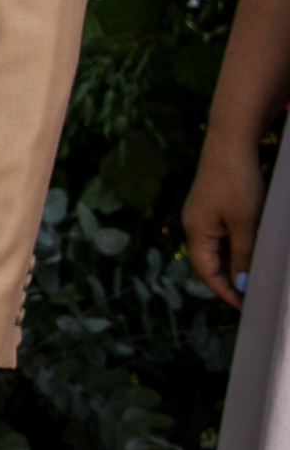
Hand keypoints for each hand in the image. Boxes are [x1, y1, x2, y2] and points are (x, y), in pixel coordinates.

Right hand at [182, 137, 264, 309]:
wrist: (231, 143)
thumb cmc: (237, 182)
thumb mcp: (245, 224)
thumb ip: (242, 256)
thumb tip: (239, 285)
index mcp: (196, 232)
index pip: (206, 273)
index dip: (225, 292)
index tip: (246, 306)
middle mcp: (194, 226)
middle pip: (208, 264)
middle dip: (228, 282)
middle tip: (253, 295)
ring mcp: (202, 215)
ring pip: (216, 250)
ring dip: (233, 265)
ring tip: (254, 276)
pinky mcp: (212, 206)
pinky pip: (221, 236)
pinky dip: (234, 249)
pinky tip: (250, 251)